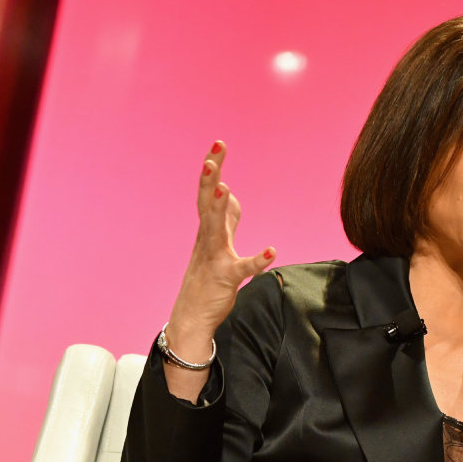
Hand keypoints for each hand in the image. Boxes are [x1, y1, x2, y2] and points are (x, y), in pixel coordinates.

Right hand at [163, 141, 274, 397]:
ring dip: (220, 209)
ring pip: (215, 229)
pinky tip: (272, 252)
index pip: (209, 192)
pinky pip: (242, 268)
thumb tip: (231, 196)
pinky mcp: (225, 278)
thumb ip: (226, 219)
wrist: (191, 316)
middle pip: (207, 202)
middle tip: (213, 153)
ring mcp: (213, 257)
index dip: (213, 169)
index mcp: (207, 229)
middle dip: (210, 177)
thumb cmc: (206, 278)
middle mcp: (207, 239)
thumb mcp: (217, 243)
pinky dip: (257, 260)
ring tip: (226, 189)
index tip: (218, 145)